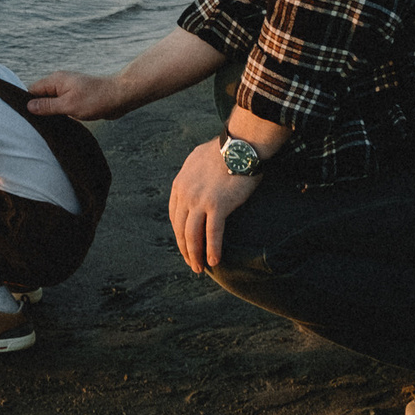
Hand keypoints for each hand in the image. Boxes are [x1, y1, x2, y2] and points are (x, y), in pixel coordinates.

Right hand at [23, 70, 122, 120]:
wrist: (120, 97)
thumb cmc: (95, 99)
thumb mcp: (68, 105)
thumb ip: (47, 106)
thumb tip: (28, 106)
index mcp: (56, 80)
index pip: (32, 90)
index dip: (26, 103)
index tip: (23, 118)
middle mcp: (60, 82)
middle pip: (40, 96)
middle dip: (37, 109)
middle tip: (33, 126)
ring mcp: (68, 89)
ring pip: (51, 101)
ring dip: (49, 113)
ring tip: (45, 126)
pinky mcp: (76, 97)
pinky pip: (61, 105)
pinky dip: (58, 113)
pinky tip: (58, 124)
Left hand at [167, 137, 260, 273]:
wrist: (240, 146)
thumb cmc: (225, 150)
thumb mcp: (198, 160)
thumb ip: (192, 174)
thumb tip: (195, 180)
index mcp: (180, 184)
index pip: (174, 215)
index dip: (179, 233)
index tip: (185, 244)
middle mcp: (186, 193)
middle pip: (180, 228)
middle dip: (185, 249)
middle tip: (192, 263)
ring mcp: (200, 200)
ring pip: (192, 235)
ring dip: (195, 254)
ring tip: (200, 268)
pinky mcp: (218, 206)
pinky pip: (212, 234)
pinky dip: (212, 250)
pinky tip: (214, 261)